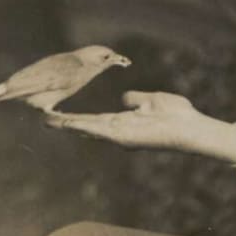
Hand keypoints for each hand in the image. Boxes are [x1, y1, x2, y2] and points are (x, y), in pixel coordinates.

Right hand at [44, 91, 235, 160]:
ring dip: (70, 125)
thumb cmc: (177, 115)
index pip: (95, 119)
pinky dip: (85, 127)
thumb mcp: (152, 101)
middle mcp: (120, 130)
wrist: (190, 126)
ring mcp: (121, 135)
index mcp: (124, 122)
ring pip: (90, 129)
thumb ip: (136, 100)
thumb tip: (124, 98)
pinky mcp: (126, 138)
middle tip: (44, 119)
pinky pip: (102, 131)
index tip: (58, 114)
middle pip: (87, 126)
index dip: (77, 118)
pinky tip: (71, 124)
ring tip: (48, 121)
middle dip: (66, 123)